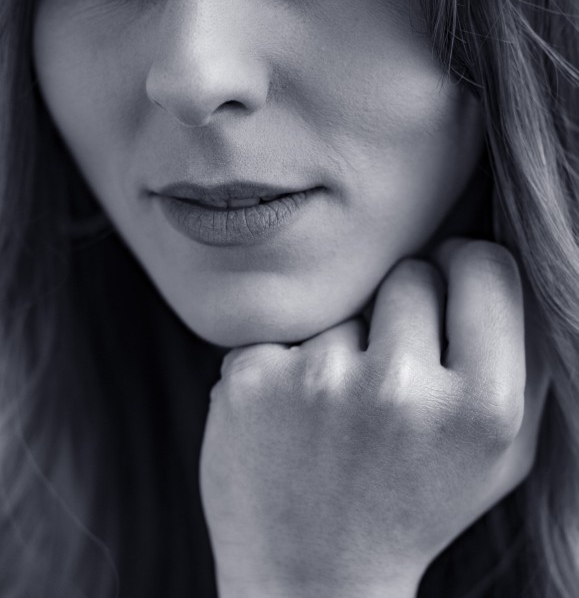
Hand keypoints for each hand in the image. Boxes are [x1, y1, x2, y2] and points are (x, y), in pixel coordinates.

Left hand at [199, 239, 549, 597]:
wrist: (310, 582)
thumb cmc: (418, 504)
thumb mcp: (503, 452)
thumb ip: (525, 357)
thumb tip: (498, 261)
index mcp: (484, 407)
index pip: (486, 266)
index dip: (467, 270)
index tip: (448, 289)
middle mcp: (401, 389)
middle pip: (411, 273)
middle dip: (404, 310)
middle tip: (391, 378)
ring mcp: (320, 381)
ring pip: (346, 303)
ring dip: (344, 342)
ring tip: (340, 414)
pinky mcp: (252, 378)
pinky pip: (284, 326)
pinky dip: (287, 360)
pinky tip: (290, 418)